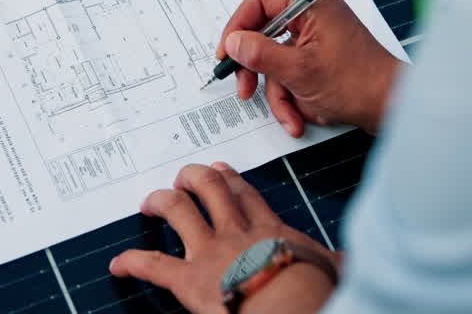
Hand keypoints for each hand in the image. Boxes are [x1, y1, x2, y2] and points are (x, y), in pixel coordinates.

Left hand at [110, 162, 336, 313]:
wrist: (293, 308)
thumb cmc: (315, 292)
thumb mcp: (334, 269)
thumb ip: (335, 261)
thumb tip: (352, 262)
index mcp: (271, 231)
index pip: (246, 195)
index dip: (231, 180)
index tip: (221, 171)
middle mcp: (237, 233)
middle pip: (211, 188)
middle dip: (193, 178)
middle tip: (184, 178)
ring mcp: (211, 251)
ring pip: (178, 209)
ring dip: (160, 201)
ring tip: (150, 202)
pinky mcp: (190, 279)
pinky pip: (153, 264)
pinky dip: (132, 262)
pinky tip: (119, 263)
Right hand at [218, 0, 399, 134]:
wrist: (393, 108)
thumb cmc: (358, 84)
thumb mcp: (299, 71)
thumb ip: (260, 54)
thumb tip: (234, 41)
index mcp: (312, 6)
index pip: (260, 1)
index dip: (238, 25)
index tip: (227, 52)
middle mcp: (314, 18)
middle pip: (265, 35)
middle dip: (256, 69)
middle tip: (245, 89)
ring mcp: (318, 41)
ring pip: (278, 63)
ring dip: (279, 93)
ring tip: (291, 116)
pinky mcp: (322, 62)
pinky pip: (294, 75)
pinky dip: (293, 97)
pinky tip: (301, 117)